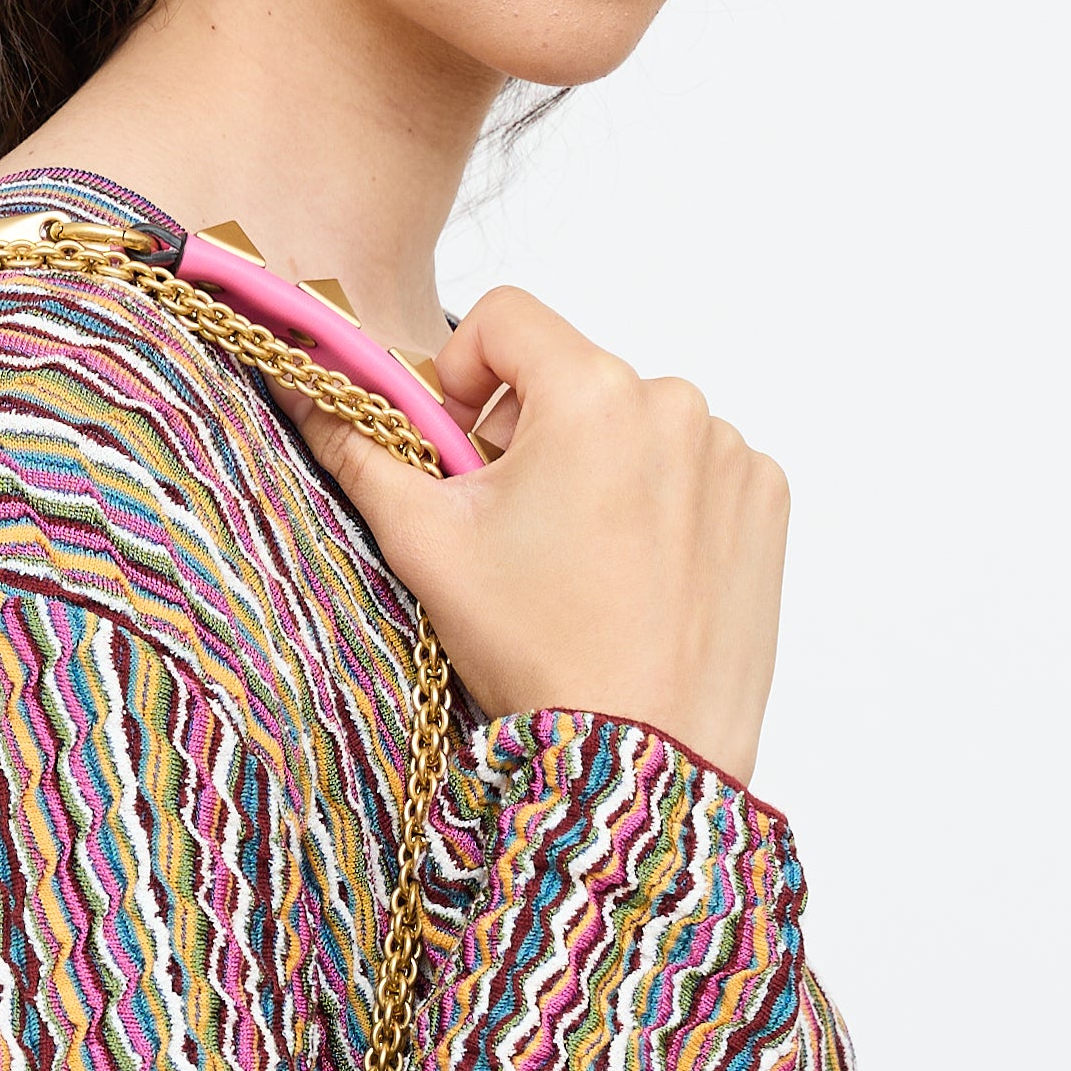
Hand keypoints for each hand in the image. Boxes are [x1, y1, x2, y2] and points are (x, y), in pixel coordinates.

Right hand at [277, 286, 788, 783]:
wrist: (643, 753)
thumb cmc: (540, 652)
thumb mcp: (426, 544)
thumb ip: (358, 449)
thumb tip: (306, 388)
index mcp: (592, 392)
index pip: (506, 318)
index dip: (462, 373)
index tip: (459, 447)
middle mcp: (676, 402)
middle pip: (571, 378)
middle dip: (529, 435)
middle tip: (512, 529)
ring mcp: (731, 452)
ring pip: (633, 425)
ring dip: (597, 469)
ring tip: (578, 562)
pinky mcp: (764, 500)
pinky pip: (695, 468)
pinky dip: (660, 503)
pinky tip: (635, 573)